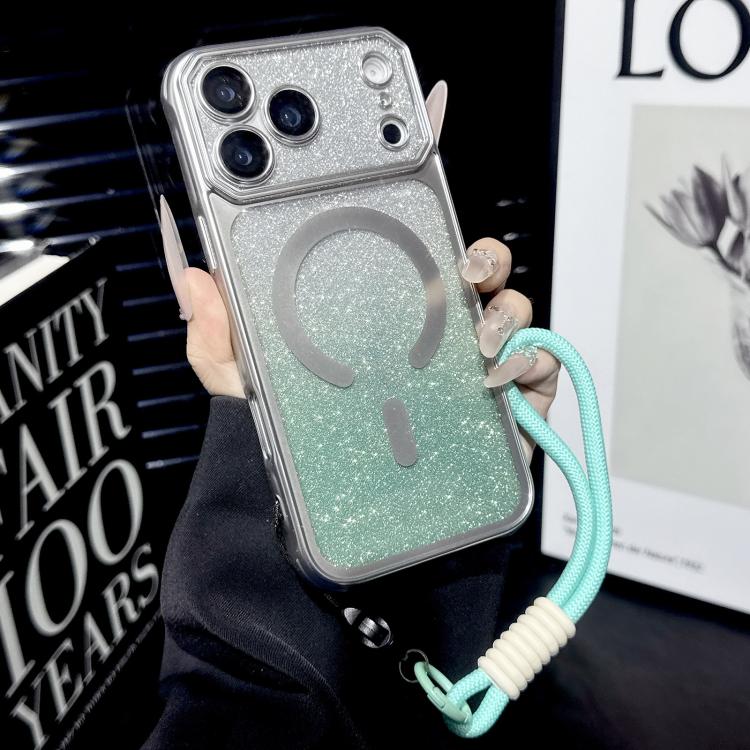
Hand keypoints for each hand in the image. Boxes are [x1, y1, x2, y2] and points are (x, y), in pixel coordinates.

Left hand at [159, 81, 559, 458]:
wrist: (363, 528)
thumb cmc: (314, 456)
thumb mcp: (254, 395)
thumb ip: (221, 342)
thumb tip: (195, 279)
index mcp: (382, 316)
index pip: (408, 254)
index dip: (422, 219)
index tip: (424, 190)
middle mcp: (434, 333)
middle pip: (473, 270)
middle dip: (480, 253)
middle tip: (463, 263)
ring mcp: (474, 367)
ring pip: (510, 309)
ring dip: (504, 308)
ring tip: (474, 337)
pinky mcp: (509, 405)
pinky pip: (540, 364)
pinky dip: (530, 358)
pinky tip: (497, 375)